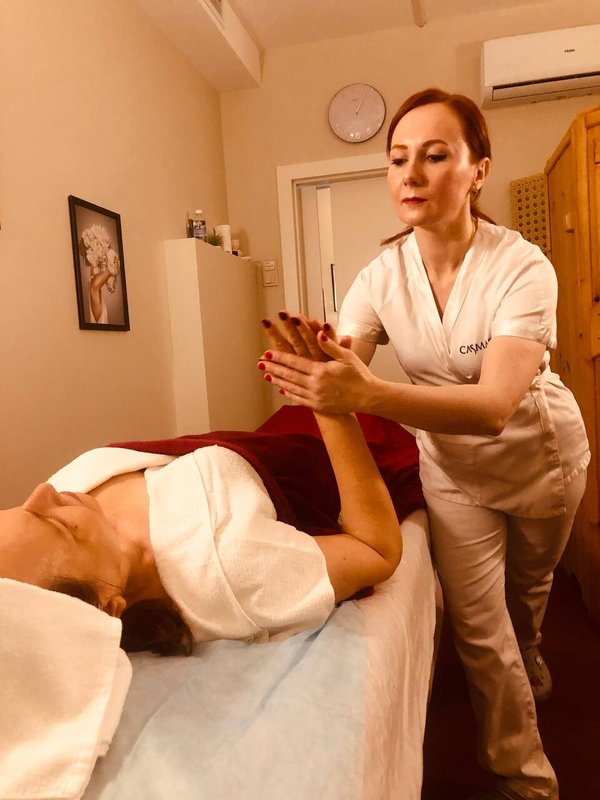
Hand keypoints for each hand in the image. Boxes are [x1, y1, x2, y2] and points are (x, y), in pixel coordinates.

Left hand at [258, 314, 373, 413]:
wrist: (368, 398)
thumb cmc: (360, 374)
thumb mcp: (347, 356)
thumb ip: (330, 345)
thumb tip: (318, 332)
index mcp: (321, 371)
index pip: (295, 362)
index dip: (280, 357)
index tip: (267, 352)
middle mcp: (316, 385)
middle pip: (289, 375)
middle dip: (273, 367)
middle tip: (260, 362)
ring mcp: (316, 397)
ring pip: (291, 387)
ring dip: (277, 380)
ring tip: (266, 374)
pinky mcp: (318, 406)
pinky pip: (299, 399)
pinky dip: (288, 393)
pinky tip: (281, 389)